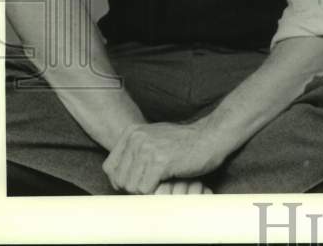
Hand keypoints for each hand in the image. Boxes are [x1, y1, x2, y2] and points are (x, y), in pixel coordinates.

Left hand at [103, 118, 224, 193]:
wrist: (212, 136)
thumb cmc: (184, 143)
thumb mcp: (154, 139)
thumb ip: (133, 152)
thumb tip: (114, 179)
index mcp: (132, 132)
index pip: (110, 168)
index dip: (124, 179)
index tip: (141, 178)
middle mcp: (137, 138)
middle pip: (121, 180)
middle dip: (137, 186)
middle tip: (156, 179)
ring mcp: (148, 148)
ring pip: (132, 187)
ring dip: (148, 189)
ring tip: (164, 178)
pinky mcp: (160, 161)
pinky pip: (145, 189)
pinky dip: (157, 191)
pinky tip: (170, 179)